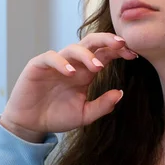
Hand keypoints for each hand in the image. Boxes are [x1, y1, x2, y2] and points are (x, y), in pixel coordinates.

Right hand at [0, 33, 137, 142]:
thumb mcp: (84, 115)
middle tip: (121, 44)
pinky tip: (71, 73)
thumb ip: (102, 106)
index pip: (104, 54)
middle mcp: (73, 64)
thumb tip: (120, 93)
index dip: (118, 51)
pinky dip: (61, 63)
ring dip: (87, 55)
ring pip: (73, 48)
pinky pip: (51, 57)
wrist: (30, 124)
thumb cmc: (56, 116)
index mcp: (85, 72)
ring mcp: (55, 63)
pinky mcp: (38, 66)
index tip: (134, 54)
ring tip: (97, 67)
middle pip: (91, 43)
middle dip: (107, 40)